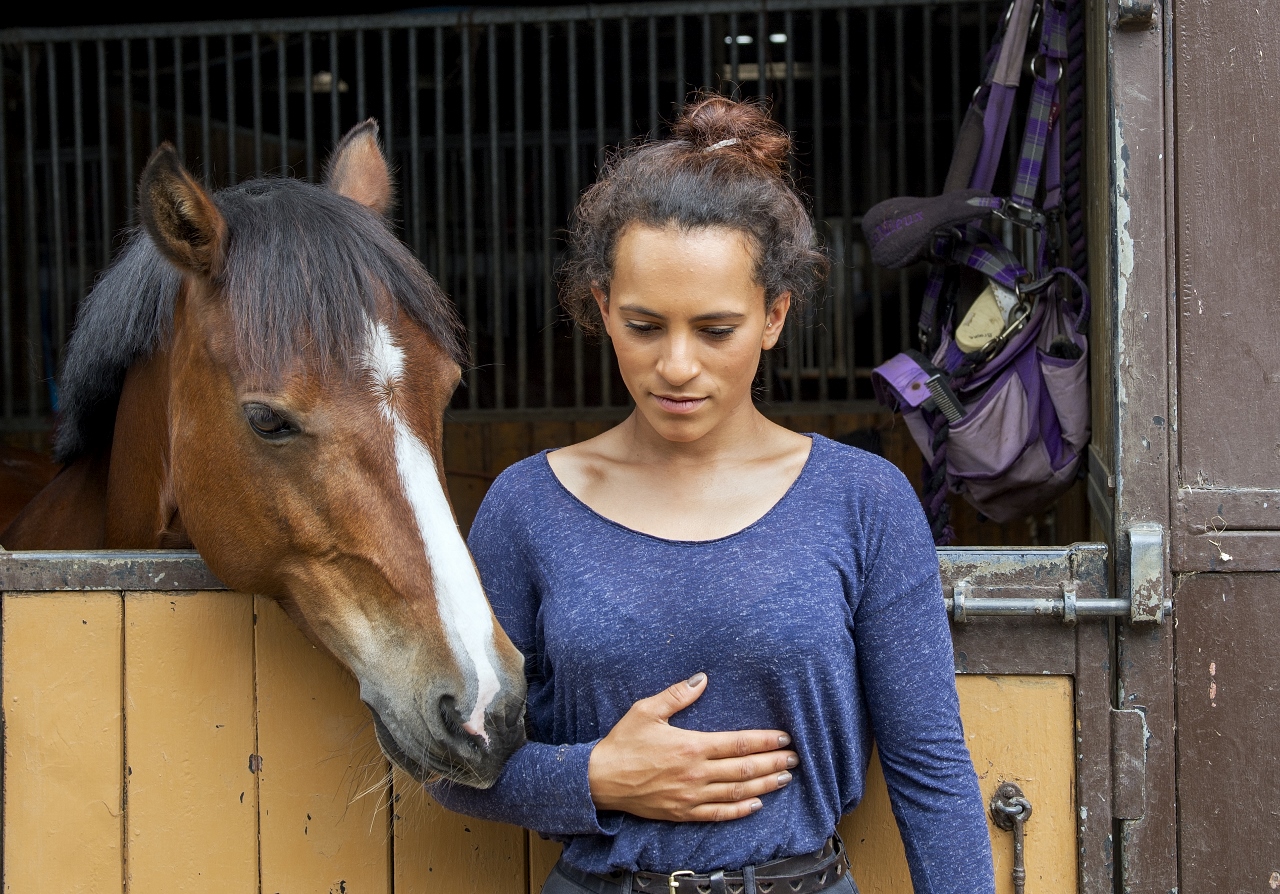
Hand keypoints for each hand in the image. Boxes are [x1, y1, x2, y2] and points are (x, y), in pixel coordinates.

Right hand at [587, 673, 797, 821]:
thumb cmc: (623, 742)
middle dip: (773, 763)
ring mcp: (691, 796)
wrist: (601, 779)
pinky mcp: (683, 813)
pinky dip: (740, 810)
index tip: (784, 738)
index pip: (738, 743)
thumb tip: (702, 679)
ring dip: (764, 786)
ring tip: (784, 780)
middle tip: (794, 759)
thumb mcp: (647, 710)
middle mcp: (696, 773)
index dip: (765, 741)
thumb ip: (677, 695)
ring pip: (737, 793)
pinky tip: (755, 805)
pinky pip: (718, 814)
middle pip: (744, 769)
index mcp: (691, 746)